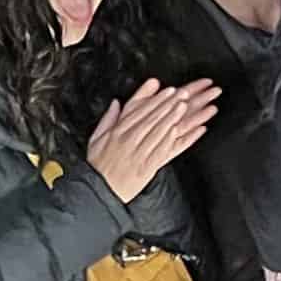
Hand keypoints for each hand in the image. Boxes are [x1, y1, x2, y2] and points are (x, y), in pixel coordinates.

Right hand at [85, 78, 220, 202]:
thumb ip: (108, 119)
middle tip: (182, 94)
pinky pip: (162, 151)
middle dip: (168, 105)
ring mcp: (139, 153)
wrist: (100, 189)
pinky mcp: (147, 166)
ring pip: (158, 132)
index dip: (156, 100)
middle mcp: (129, 141)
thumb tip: (116, 103)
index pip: (140, 112)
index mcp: (118, 132)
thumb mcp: (96, 139)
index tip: (167, 90)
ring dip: (172, 118)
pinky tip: (179, 131)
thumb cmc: (99, 165)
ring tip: (184, 107)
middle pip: (152, 119)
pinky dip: (172, 140)